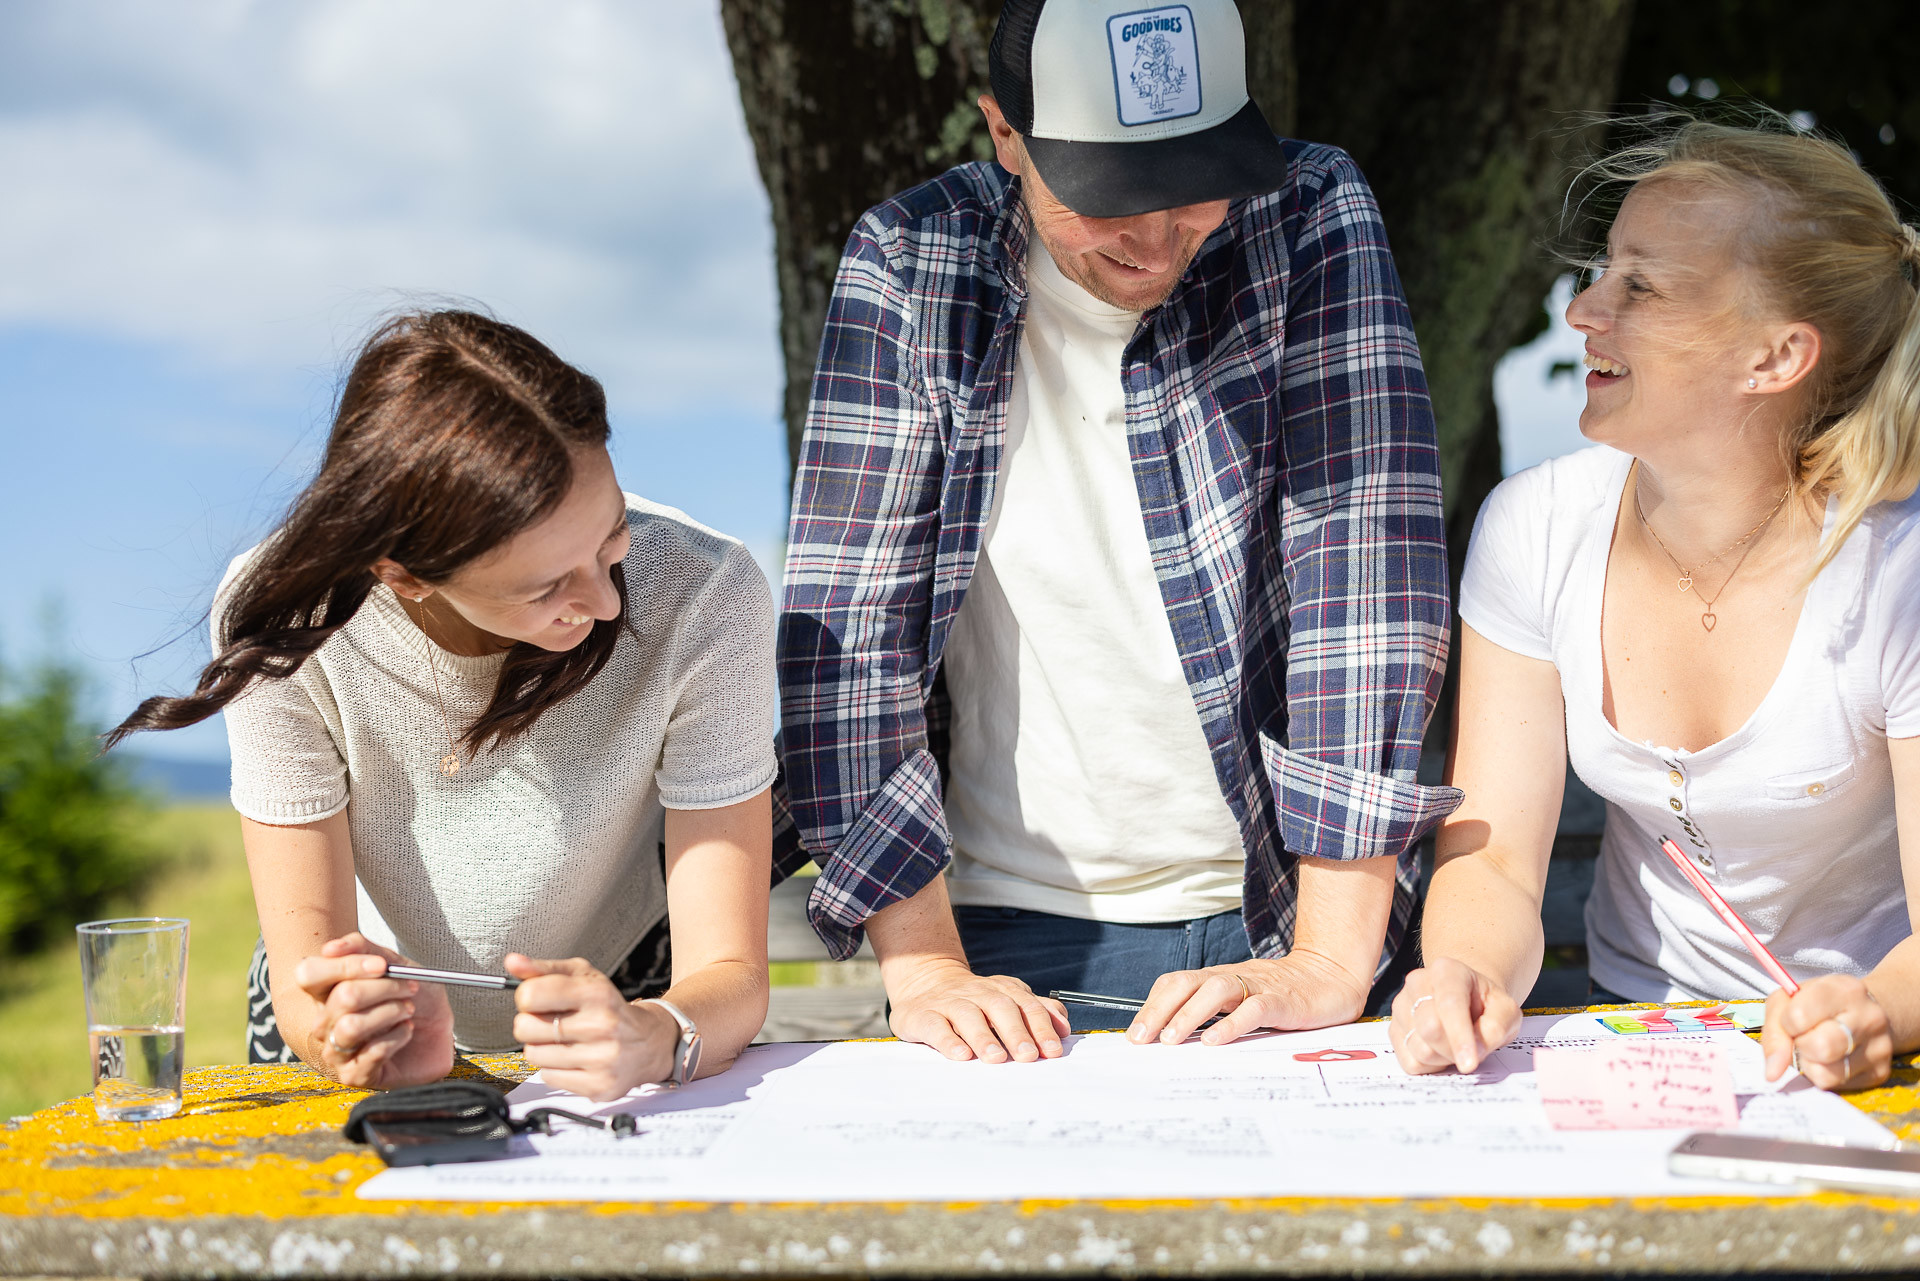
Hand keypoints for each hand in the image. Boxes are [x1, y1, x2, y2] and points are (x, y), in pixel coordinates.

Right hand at [292, 933, 454, 1088]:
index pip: (308, 973)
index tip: (382, 965)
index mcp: (325, 993)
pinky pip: (371, 1053)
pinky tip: (406, 1031)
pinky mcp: (355, 1076)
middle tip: (409, 988)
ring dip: (390, 1013)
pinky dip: (397, 1037)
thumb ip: (363, 948)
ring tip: (407, 1010)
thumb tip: (331, 947)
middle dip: (385, 988)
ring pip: (351, 1027)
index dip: (346, 965)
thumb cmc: (412, 997)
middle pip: (342, 997)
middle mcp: (324, 1024)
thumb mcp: (394, 963)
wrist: (439, 1029)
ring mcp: (336, 1052)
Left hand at [509, 954, 677, 1100]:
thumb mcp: (582, 977)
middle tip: (550, 1022)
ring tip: (564, 1041)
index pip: (531, 995)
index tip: (536, 999)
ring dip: (542, 1048)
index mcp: (596, 993)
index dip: (526, 997)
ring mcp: (601, 1058)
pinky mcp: (599, 1085)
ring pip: (533, 1055)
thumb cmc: (609, 1007)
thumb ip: (544, 969)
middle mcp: (601, 1025)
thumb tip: (513, 963)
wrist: (649, 1042)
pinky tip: (574, 1058)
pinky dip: (555, 1069)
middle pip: (525, 1028)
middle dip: (531, 1024)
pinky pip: (548, 1077)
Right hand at [885, 958, 1068, 1062]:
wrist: (924, 982)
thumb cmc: (973, 1000)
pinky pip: (936, 1026)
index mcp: (1001, 990)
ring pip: (968, 1016)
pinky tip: (961, 1054)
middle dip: (1016, 1032)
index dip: (1041, 1027)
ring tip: (995, 1057)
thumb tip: (1064, 1027)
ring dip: (983, 1037)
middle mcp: (977, 993)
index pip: (1026, 1006)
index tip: (1053, 1050)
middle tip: (1028, 1055)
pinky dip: (949, 1040)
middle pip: (1000, 1008)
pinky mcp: (923, 1015)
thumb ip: (1036, 1010)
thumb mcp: (1006, 998)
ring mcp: (949, 1003)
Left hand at [1127, 949, 1373, 1046]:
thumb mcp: (1242, 1000)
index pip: (1176, 983)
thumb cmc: (1283, 993)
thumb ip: (1214, 1013)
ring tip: (1170, 1040)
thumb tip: (1173, 1039)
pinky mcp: (1284, 1001)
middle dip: (1158, 1010)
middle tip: (1140, 1039)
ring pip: (1216, 990)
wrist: (1333, 975)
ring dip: (1188, 1015)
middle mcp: (1233, 978)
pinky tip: (1214, 1041)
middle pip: (1186, 983)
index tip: (1135, 1035)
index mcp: (1219, 978)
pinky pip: (1254, 1009)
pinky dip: (1232, 1024)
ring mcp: (1258, 986)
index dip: (1152, 1006)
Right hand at [1388, 958, 1522, 1073]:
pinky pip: (1410, 1062)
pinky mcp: (1393, 1029)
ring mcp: (1401, 1006)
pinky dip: (1431, 1066)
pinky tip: (1441, 1050)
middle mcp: (1417, 982)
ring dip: (1444, 1058)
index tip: (1469, 1063)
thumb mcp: (1506, 1011)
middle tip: (1473, 1048)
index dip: (1459, 1036)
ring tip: (1456, 1044)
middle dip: (1455, 1049)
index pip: (1449, 1004)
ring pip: (1419, 1048)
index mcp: (1447, 970)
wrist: (1468, 1001)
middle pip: (1430, 1029)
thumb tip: (1476, 1050)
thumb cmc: (1486, 1005)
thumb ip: (1497, 1026)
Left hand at [1763, 975, 1892, 1090]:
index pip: (1798, 1017)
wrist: (1862, 1010)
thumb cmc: (1819, 1004)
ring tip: (1817, 1047)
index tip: (1793, 1020)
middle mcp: (1868, 1017)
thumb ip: (1774, 1032)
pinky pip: (1838, 1086)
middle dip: (1801, 1047)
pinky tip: (1831, 1058)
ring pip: (1827, 1074)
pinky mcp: (1880, 1071)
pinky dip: (1825, 1075)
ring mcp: (1879, 1046)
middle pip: (1819, 1048)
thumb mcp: (1787, 1001)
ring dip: (1810, 1065)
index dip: (1787, 1024)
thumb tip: (1773, 1072)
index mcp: (1844, 990)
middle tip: (1805, 1036)